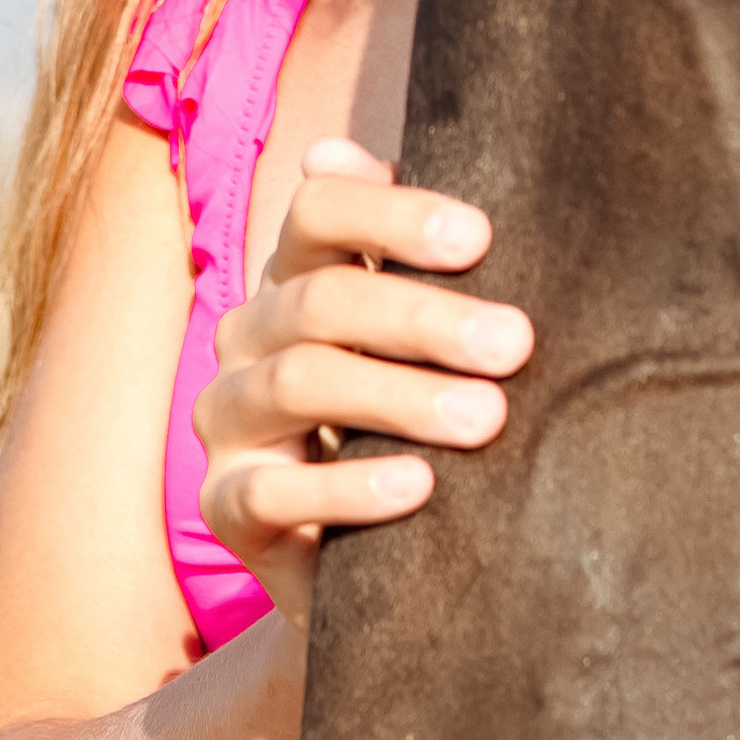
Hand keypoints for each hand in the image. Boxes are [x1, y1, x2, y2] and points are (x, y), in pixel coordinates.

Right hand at [195, 140, 531, 628]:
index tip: (481, 239)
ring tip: (487, 417)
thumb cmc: (412, 418)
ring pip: (297, 383)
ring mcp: (227, 420)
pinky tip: (418, 487)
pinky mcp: (223, 506)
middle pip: (319, 301)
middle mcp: (248, 336)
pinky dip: (347, 488)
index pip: (318, 211)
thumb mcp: (426, 341)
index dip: (392, 214)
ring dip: (399, 397)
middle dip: (423, 318)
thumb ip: (435, 262)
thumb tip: (446, 181)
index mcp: (295, 276)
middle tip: (515, 343)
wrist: (377, 557)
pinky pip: (269, 491)